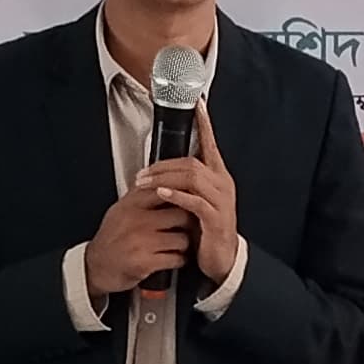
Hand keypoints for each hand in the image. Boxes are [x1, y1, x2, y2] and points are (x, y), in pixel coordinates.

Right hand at [83, 184, 196, 301]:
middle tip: (189, 228)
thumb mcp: (121, 209)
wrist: (95, 267)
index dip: (184, 196)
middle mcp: (136, 220)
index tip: (190, 202)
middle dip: (189, 223)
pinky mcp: (145, 262)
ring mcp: (141, 241)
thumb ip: (141, 195)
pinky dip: (179, 260)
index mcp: (132, 204)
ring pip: (182, 239)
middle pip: (182, 214)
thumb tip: (165, 180)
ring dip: (184, 245)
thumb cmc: (111, 238)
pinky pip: (176, 259)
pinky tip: (172, 259)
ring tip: (177, 246)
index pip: (168, 190)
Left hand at [142, 108, 240, 279]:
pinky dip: (176, 196)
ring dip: (164, 178)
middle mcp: (222, 184)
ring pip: (193, 178)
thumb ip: (186, 183)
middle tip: (140, 173)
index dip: (205, 124)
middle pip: (192, 162)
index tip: (198, 104)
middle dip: (163, 165)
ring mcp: (221, 201)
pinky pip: (195, 201)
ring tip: (144, 183)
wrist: (223, 259)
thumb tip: (162, 169)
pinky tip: (161, 194)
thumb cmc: (207, 229)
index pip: (211, 144)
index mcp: (218, 176)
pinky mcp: (216, 219)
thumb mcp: (197, 201)